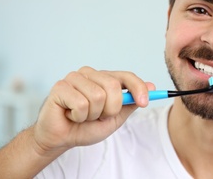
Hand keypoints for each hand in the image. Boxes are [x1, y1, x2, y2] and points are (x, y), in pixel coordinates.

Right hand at [33, 66, 153, 153]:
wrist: (62, 138)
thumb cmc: (86, 126)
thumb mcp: (115, 117)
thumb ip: (131, 102)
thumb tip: (152, 86)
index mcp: (105, 78)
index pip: (127, 76)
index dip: (138, 88)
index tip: (144, 102)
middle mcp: (91, 74)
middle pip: (113, 87)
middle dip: (110, 109)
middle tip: (98, 116)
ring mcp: (75, 78)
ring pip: (97, 96)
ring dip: (92, 115)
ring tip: (82, 116)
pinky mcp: (60, 86)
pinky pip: (80, 104)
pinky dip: (78, 116)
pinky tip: (70, 115)